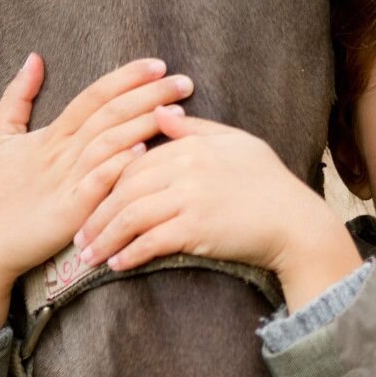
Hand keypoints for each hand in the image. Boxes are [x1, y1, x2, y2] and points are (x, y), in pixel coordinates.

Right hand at [0, 55, 193, 344]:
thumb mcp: (0, 136)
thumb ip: (17, 96)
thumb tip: (33, 58)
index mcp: (52, 134)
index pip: (94, 96)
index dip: (125, 78)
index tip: (158, 64)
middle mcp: (60, 152)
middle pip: (109, 114)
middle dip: (148, 95)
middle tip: (184, 81)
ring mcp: (65, 180)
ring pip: (107, 142)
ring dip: (143, 124)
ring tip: (177, 112)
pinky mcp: (68, 211)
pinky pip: (96, 183)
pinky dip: (117, 164)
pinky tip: (142, 150)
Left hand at [75, 107, 362, 310]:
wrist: (296, 223)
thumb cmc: (269, 184)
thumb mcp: (236, 144)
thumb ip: (195, 129)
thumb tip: (160, 111)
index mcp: (192, 144)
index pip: (133, 160)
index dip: (106, 182)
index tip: (89, 201)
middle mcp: (187, 167)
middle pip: (124, 188)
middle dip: (96, 215)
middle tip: (78, 237)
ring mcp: (191, 198)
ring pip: (130, 215)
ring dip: (105, 239)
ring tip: (89, 257)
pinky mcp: (197, 229)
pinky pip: (151, 241)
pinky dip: (130, 254)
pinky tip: (118, 264)